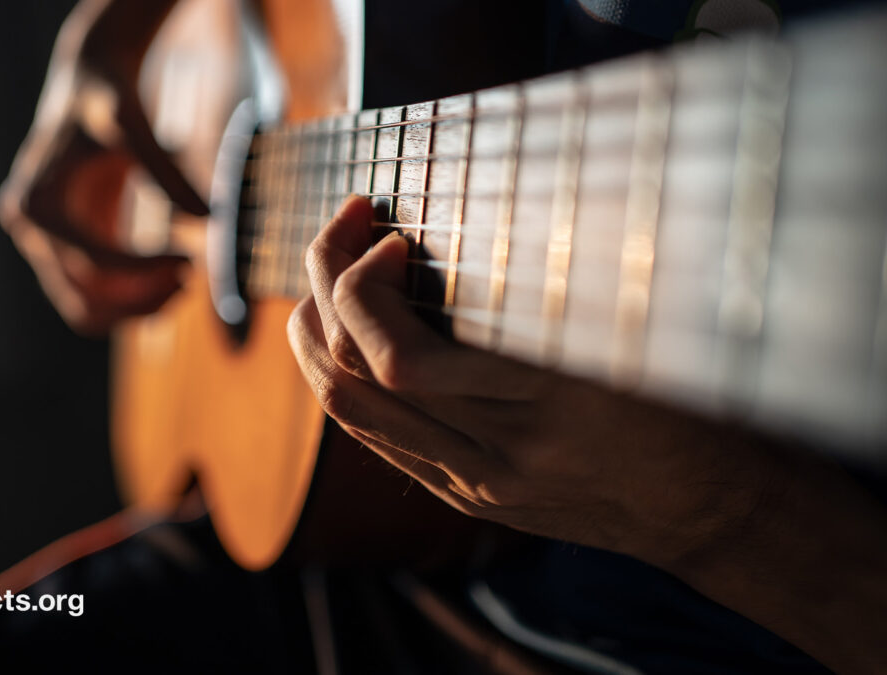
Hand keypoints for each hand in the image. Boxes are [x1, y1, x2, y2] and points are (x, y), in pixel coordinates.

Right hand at [0, 0, 206, 334]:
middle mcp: (30, 231)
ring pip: (89, 312)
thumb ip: (167, 170)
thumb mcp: (133, 122)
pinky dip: (134, 300)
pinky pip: (97, 298)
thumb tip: (209, 219)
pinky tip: (173, 274)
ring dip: (139, 308)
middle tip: (190, 273)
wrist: (90, 75)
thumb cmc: (107, 92)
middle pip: (86, 302)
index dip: (145, 273)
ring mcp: (44, 243)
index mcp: (36, 204)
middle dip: (141, 298)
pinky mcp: (66, 248)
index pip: (92, 267)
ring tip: (184, 277)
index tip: (189, 257)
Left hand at [287, 195, 777, 567]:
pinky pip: (372, 433)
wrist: (712, 509)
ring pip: (348, 410)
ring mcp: (472, 481)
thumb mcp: (646, 329)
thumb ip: (566, 281)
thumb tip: (499, 196)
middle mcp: (494, 455)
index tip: (393, 233)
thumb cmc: (695, 400)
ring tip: (330, 270)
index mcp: (546, 405)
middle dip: (327, 282)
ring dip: (317, 331)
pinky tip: (347, 328)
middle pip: (354, 375)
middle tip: (345, 223)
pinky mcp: (464, 494)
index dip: (369, 283)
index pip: (399, 359)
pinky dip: (341, 372)